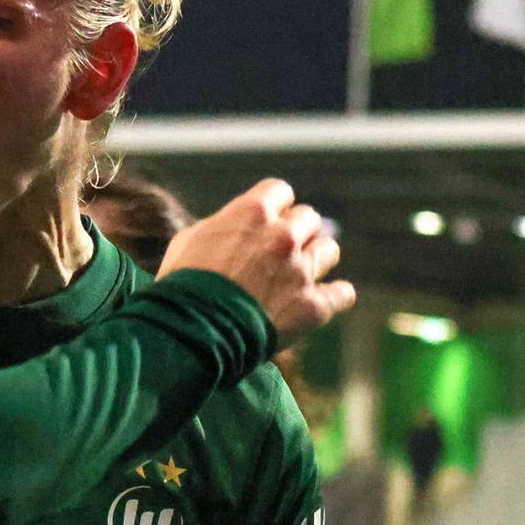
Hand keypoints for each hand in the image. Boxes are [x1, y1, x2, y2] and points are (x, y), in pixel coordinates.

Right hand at [160, 178, 355, 349]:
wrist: (192, 333)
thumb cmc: (182, 287)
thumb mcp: (190, 241)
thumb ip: (221, 225)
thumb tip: (232, 226)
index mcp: (253, 212)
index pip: (280, 191)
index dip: (274, 208)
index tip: (268, 223)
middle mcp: (283, 236)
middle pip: (308, 219)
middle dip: (297, 233)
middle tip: (282, 253)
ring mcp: (301, 271)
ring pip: (329, 250)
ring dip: (316, 260)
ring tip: (301, 276)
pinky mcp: (312, 306)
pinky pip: (342, 293)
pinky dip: (335, 296)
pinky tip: (326, 300)